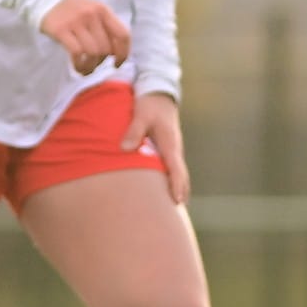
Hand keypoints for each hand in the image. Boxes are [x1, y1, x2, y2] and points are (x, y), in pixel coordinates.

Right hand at [40, 0, 130, 74]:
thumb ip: (105, 26)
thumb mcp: (93, 11)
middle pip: (106, 48)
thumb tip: (115, 52)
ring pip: (92, 52)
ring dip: (91, 66)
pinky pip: (76, 53)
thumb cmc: (73, 9)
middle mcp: (92, 15)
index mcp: (103, 10)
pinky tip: (77, 66)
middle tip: (94, 65)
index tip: (117, 64)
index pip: (122, 35)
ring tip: (86, 69)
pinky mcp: (61, 30)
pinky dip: (79, 64)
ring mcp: (76, 22)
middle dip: (101, 61)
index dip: (123, 53)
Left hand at [122, 89, 189, 205]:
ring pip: (176, 173)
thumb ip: (133, 130)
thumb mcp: (140, 113)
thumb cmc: (149, 102)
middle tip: (176, 215)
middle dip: (179, 194)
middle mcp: (174, 148)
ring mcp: (172, 149)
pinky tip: (164, 191)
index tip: (176, 201)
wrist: (159, 91)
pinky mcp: (167, 148)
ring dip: (176, 189)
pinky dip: (171, 180)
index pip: (176, 168)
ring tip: (172, 208)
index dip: (176, 185)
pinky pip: (171, 168)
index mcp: (170, 142)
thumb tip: (126, 148)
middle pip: (180, 176)